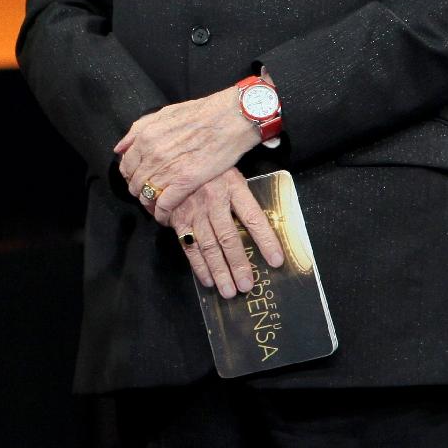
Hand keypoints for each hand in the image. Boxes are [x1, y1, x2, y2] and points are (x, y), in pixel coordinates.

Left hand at [114, 86, 258, 216]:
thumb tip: (119, 148)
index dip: (130, 176)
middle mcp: (152, 154)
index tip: (138, 180)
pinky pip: (164, 205)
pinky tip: (165, 216)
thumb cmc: (200, 113)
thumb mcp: (163, 114)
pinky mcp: (185, 182)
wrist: (229, 118)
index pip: (126, 166)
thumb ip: (138, 130)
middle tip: (149, 194)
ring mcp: (168, 169)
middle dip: (139, 191)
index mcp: (145, 137)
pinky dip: (162, 214)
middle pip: (135, 183)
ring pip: (147, 196)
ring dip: (150, 204)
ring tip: (157, 206)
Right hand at [168, 170, 284, 297]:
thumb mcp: (229, 167)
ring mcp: (194, 210)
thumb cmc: (208, 166)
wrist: (171, 156)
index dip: (265, 240)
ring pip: (209, 246)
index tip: (276, 261)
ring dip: (219, 271)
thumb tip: (264, 211)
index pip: (253, 217)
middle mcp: (213, 199)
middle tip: (247, 286)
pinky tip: (208, 280)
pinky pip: (189, 246)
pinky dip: (198, 265)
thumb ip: (243, 190)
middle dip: (239, 264)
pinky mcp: (178, 218)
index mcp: (233, 186)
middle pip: (229, 238)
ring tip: (230, 291)